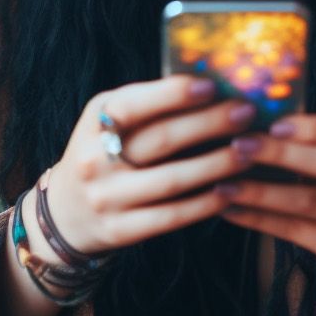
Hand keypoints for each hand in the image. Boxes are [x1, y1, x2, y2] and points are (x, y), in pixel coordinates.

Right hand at [36, 75, 258, 261]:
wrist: (65, 212)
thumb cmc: (103, 153)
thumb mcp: (109, 121)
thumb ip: (148, 105)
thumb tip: (209, 84)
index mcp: (94, 121)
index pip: (133, 104)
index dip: (173, 94)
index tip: (212, 86)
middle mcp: (94, 159)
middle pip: (160, 140)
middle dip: (210, 124)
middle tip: (247, 113)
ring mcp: (106, 198)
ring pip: (171, 180)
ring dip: (217, 165)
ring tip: (249, 151)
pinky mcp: (119, 230)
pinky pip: (171, 216)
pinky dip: (205, 203)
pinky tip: (231, 191)